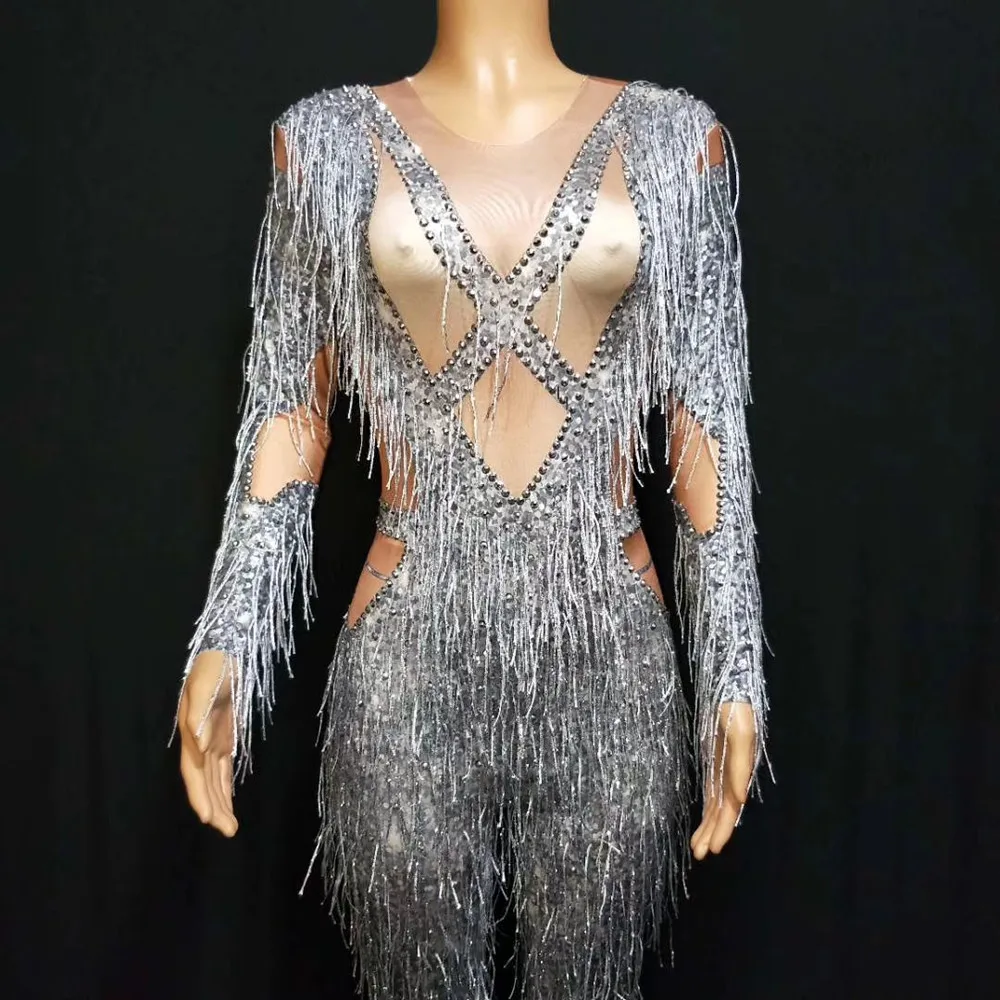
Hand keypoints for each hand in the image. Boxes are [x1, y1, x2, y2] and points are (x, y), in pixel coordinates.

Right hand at [178, 650, 238, 836]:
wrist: (224, 653)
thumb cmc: (213, 666)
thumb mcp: (205, 685)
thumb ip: (199, 715)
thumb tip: (201, 746)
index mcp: (190, 733)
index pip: (194, 772)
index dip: (199, 795)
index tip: (207, 818)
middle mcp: (199, 742)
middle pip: (204, 782)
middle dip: (213, 807)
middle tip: (228, 831)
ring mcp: (211, 741)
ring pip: (214, 779)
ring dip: (220, 803)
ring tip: (230, 827)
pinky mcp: (224, 737)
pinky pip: (224, 769)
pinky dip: (225, 787)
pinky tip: (228, 803)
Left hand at [691, 702, 755, 859]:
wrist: (728, 689)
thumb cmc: (737, 709)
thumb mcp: (740, 734)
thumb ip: (740, 766)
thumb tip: (739, 798)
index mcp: (740, 773)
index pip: (730, 807)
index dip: (723, 828)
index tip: (713, 848)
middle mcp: (733, 776)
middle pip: (723, 811)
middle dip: (713, 833)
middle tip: (700, 855)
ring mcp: (724, 771)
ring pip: (716, 806)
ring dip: (708, 826)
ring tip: (698, 848)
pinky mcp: (715, 763)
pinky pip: (711, 793)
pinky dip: (707, 810)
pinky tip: (702, 824)